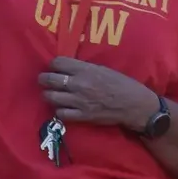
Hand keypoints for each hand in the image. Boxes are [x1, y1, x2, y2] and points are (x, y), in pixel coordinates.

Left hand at [39, 57, 160, 130]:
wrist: (134, 105)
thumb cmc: (121, 84)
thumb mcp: (103, 69)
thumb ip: (84, 69)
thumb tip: (69, 68)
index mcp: (85, 69)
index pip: (57, 62)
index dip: (53, 64)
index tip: (54, 67)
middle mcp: (78, 84)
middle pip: (49, 79)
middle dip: (44, 79)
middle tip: (45, 80)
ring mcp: (78, 101)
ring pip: (50, 97)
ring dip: (49, 95)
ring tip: (52, 94)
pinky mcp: (81, 116)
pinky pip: (60, 113)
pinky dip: (59, 110)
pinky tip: (63, 108)